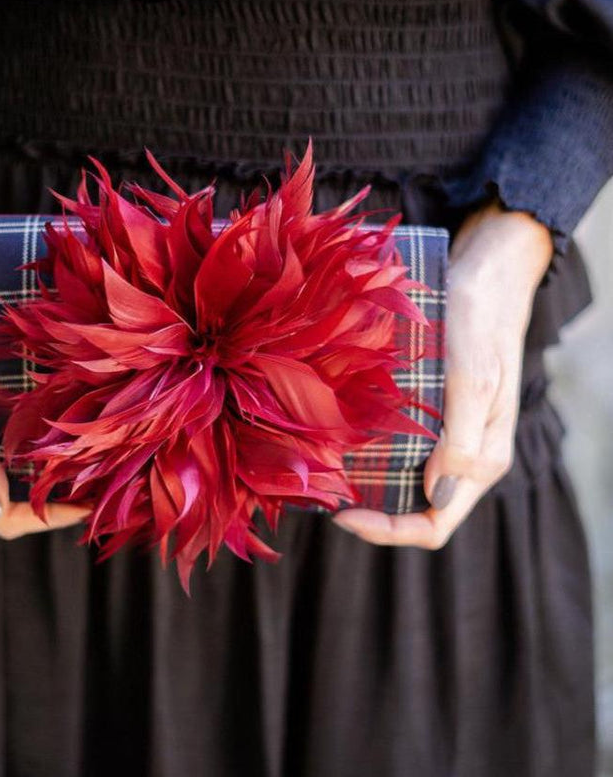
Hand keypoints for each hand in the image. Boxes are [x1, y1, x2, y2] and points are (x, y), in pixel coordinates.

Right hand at [0, 244, 92, 538]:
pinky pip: (29, 435)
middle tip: (107, 482)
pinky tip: (86, 429)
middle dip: (59, 497)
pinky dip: (56, 439)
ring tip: (104, 461)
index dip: (44, 518)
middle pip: (17, 497)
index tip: (88, 507)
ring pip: (27, 469)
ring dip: (62, 470)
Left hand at [331, 199, 552, 547]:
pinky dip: (372, 455)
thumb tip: (436, 494)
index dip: (388, 530)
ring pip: (404, 482)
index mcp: (482, 461)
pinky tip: (341, 441)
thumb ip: (463, 441)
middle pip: (414, 509)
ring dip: (367, 485)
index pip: (434, 524)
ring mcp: (447, 437)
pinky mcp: (431, 415)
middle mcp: (463, 457)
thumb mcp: (473, 378)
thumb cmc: (479, 323)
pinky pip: (401, 450)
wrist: (483, 278)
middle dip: (370, 511)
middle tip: (324, 494)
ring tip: (325, 472)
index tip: (341, 515)